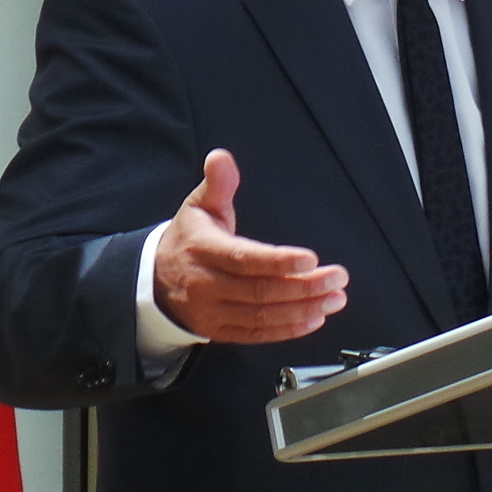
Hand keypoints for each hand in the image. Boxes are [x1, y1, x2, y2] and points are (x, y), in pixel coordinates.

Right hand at [153, 150, 349, 342]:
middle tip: (338, 278)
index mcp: (204, 250)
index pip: (244, 259)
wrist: (153, 280)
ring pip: (261, 316)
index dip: (278, 262)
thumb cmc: (188, 239)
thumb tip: (221, 157)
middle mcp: (206, 285)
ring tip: (335, 299)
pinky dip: (286, 330)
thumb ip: (218, 184)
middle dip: (304, 287)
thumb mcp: (199, 206)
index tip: (311, 259)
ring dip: (303, 310)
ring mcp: (212, 312)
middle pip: (260, 291)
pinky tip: (315, 319)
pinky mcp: (218, 331)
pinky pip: (255, 334)